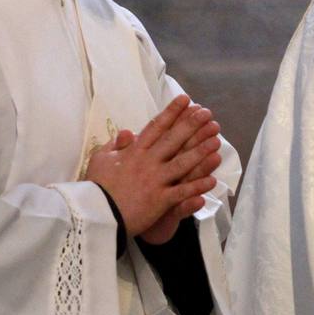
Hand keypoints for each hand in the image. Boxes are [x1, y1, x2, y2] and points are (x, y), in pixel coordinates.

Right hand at [85, 95, 222, 241]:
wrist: (96, 214)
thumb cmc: (97, 187)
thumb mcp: (100, 160)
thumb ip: (115, 145)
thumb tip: (127, 131)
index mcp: (134, 151)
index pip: (156, 127)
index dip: (172, 112)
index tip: (186, 100)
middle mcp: (147, 162)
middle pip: (173, 140)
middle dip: (191, 125)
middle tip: (207, 113)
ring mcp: (155, 181)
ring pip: (182, 163)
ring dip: (201, 152)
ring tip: (216, 141)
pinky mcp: (160, 200)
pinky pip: (182, 192)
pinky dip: (197, 187)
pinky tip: (212, 180)